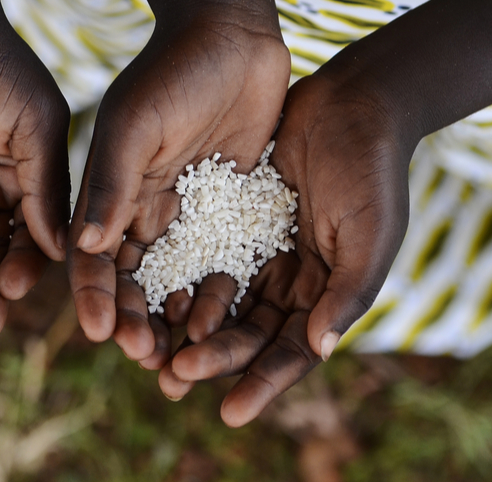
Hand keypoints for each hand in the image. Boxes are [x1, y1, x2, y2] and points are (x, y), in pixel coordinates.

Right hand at [69, 7, 290, 364]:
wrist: (234, 32)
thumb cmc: (174, 70)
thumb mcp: (134, 125)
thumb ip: (110, 184)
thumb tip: (81, 248)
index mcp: (107, 189)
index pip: (91, 256)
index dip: (93, 297)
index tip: (103, 335)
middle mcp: (139, 205)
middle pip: (131, 279)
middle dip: (134, 321)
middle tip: (149, 361)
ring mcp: (184, 207)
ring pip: (174, 277)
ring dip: (175, 318)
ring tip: (186, 358)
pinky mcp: (226, 203)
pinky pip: (218, 258)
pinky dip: (218, 293)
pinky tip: (228, 324)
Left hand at [155, 71, 412, 425]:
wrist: (352, 105)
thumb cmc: (372, 171)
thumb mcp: (369, 234)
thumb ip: (347, 292)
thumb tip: (318, 348)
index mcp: (324, 294)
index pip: (288, 352)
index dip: (260, 383)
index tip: (227, 412)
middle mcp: (287, 280)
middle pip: (242, 333)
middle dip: (208, 359)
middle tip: (169, 380)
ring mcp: (255, 250)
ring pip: (213, 300)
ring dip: (181, 327)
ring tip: (145, 348)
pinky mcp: (226, 217)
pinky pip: (194, 255)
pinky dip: (174, 279)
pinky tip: (144, 295)